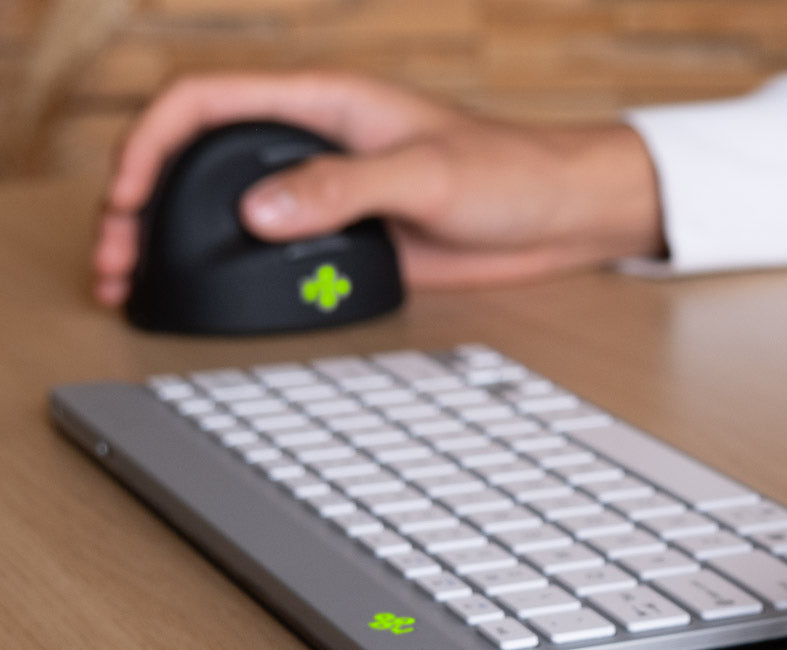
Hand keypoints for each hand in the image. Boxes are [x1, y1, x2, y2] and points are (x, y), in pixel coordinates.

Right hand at [92, 71, 664, 305]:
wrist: (558, 215)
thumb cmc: (510, 170)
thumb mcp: (425, 174)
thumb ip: (342, 188)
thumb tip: (259, 211)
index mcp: (324, 102)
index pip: (207, 103)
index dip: (152, 145)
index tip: (129, 197)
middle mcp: (315, 145)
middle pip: (202, 161)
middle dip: (147, 205)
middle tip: (119, 262)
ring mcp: (329, 196)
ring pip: (232, 212)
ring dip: (186, 245)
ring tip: (146, 287)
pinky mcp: (351, 240)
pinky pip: (279, 254)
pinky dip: (239, 274)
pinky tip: (219, 300)